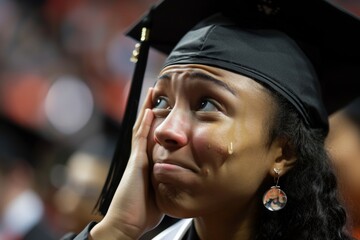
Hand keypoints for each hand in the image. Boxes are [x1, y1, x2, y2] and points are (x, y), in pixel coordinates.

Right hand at [90, 88, 162, 238]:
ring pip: (142, 128)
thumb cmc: (142, 213)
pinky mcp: (136, 162)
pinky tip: (150, 110)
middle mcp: (140, 158)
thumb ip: (166, 184)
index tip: (163, 110)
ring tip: (153, 93)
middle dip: (150, 110)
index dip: (155, 123)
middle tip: (157, 93)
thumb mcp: (159, 195)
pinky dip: (145, 124)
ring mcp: (137, 158)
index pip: (151, 138)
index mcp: (146, 165)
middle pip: (145, 128)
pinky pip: (140, 138)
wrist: (126, 223)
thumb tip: (177, 182)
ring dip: (147, 110)